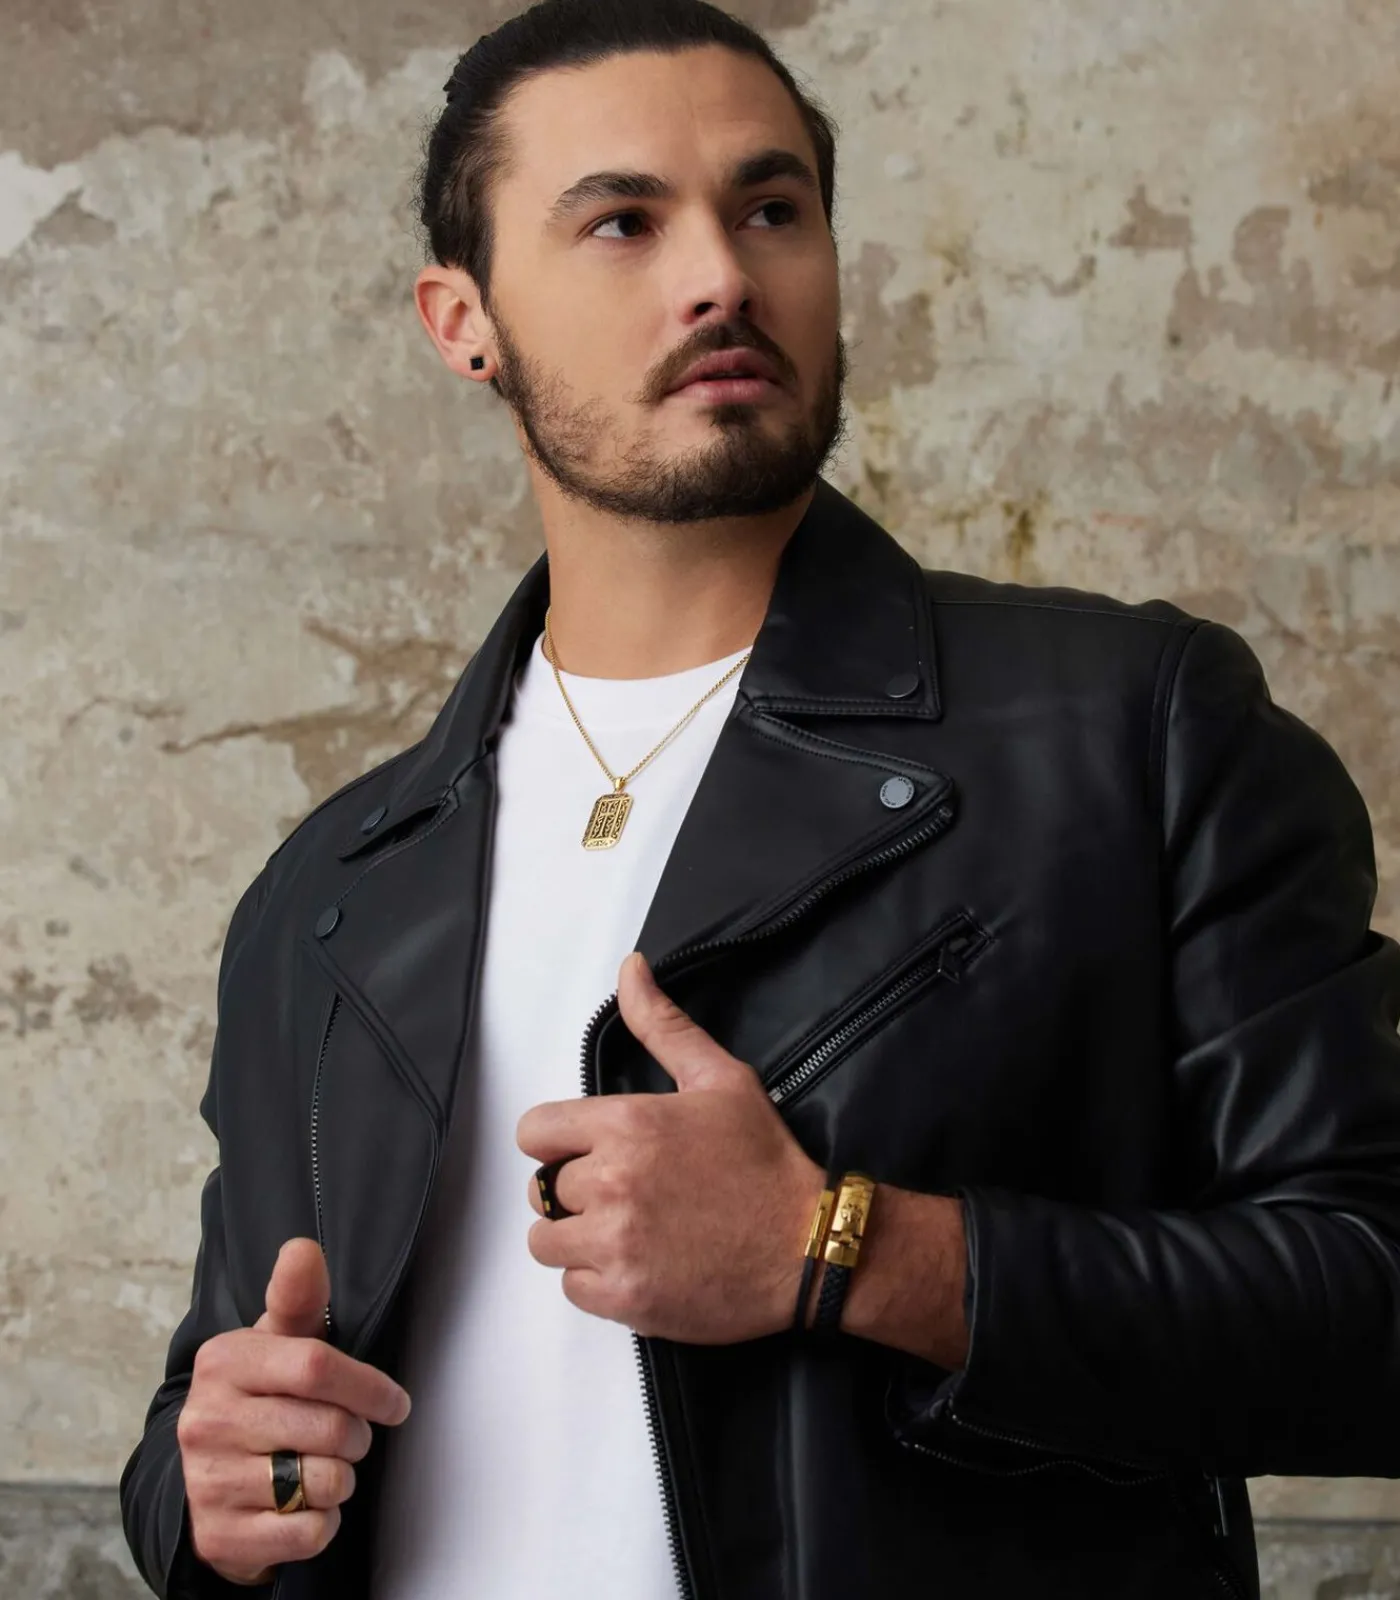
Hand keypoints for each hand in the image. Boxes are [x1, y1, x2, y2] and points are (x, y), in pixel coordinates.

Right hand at [176, 1238, 412, 1586]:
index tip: (395, 1402)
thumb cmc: (259, 1398)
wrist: (204, 1483)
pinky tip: (302, 1505)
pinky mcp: (219, 1536)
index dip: (370, 1386)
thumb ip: (297, 1297)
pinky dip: (322, 1522)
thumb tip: (303, 1248)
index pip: (317, 1366)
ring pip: (323, 1482)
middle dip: (357, 1436)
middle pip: (330, 1428)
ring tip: (320, 1467)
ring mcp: (208, 1481)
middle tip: (349, 1436)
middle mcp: (206, 1420)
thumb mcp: (275, 1342)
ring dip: (340, 1480)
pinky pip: (308, 1532)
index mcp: (224, 1361)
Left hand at [519, 951, 824, 1342]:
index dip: (558, 1142)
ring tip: (629, 1233)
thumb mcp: (720, 1078)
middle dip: (578, 1191)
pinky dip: (598, 1281)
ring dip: (579, 1238)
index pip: (534, 1132)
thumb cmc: (765, 1161)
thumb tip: (630, 967)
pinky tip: (640, 1265)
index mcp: (626, 1124)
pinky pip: (572, 1287)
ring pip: (547, 1241)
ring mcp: (614, 1243)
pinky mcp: (623, 1297)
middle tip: (630, 1195)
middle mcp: (610, 1181)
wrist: (808, 1246)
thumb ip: (662, 1025)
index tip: (590, 1152)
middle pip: (543, 1188)